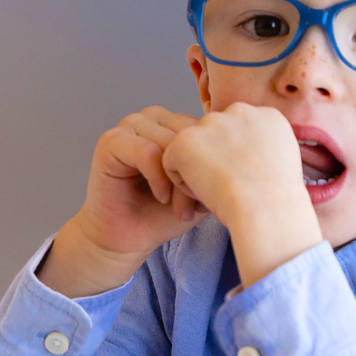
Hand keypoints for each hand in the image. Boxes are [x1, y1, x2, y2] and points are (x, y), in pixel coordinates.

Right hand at [38, 107, 205, 297]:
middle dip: (196, 175)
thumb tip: (244, 157)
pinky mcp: (111, 141)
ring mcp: (130, 125)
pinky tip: (162, 197)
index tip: (214, 199)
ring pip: (171, 144)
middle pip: (190, 136)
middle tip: (194, 207)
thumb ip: (219, 168)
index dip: (214, 165)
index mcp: (176, 122)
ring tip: (180, 207)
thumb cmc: (163, 214)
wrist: (127, 238)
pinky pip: (147, 151)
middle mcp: (153, 117)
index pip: (206, 130)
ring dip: (178, 179)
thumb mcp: (201, 188)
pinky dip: (158, 178)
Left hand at [161, 102, 320, 285]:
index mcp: (266, 115)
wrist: (268, 208)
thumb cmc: (278, 200)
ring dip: (199, 170)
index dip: (236, 159)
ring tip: (217, 193)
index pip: (238, 132)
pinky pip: (171, 161)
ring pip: (192, 148)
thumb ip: (262, 148)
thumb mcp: (283, 164)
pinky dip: (182, 183)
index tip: (246, 181)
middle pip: (213, 136)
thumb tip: (245, 155)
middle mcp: (238, 111)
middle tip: (228, 189)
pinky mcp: (185, 139)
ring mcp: (210, 123)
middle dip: (215, 161)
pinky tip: (202, 194)